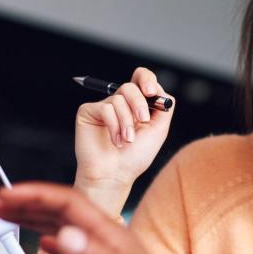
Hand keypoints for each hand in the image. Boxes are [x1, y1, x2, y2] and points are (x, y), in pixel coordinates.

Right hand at [0, 183, 208, 253]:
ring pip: (64, 224)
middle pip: (61, 208)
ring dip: (33, 217)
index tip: (4, 194)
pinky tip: (43, 242)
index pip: (67, 202)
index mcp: (112, 237)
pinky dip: (51, 238)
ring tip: (5, 216)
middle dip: (25, 202)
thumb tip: (64, 235)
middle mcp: (109, 239)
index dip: (33, 194)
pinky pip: (73, 246)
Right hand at [74, 67, 173, 214]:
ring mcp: (104, 107)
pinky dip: (114, 126)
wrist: (115, 175)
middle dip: (139, 103)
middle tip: (143, 120)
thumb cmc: (135, 157)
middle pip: (131, 86)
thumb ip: (164, 107)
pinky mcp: (88, 112)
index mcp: (137, 104)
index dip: (146, 79)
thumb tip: (159, 89)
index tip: (151, 92)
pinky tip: (115, 141)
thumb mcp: (158, 130)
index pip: (141, 78)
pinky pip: (105, 108)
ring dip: (127, 122)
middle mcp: (120, 103)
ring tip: (127, 140)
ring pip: (119, 99)